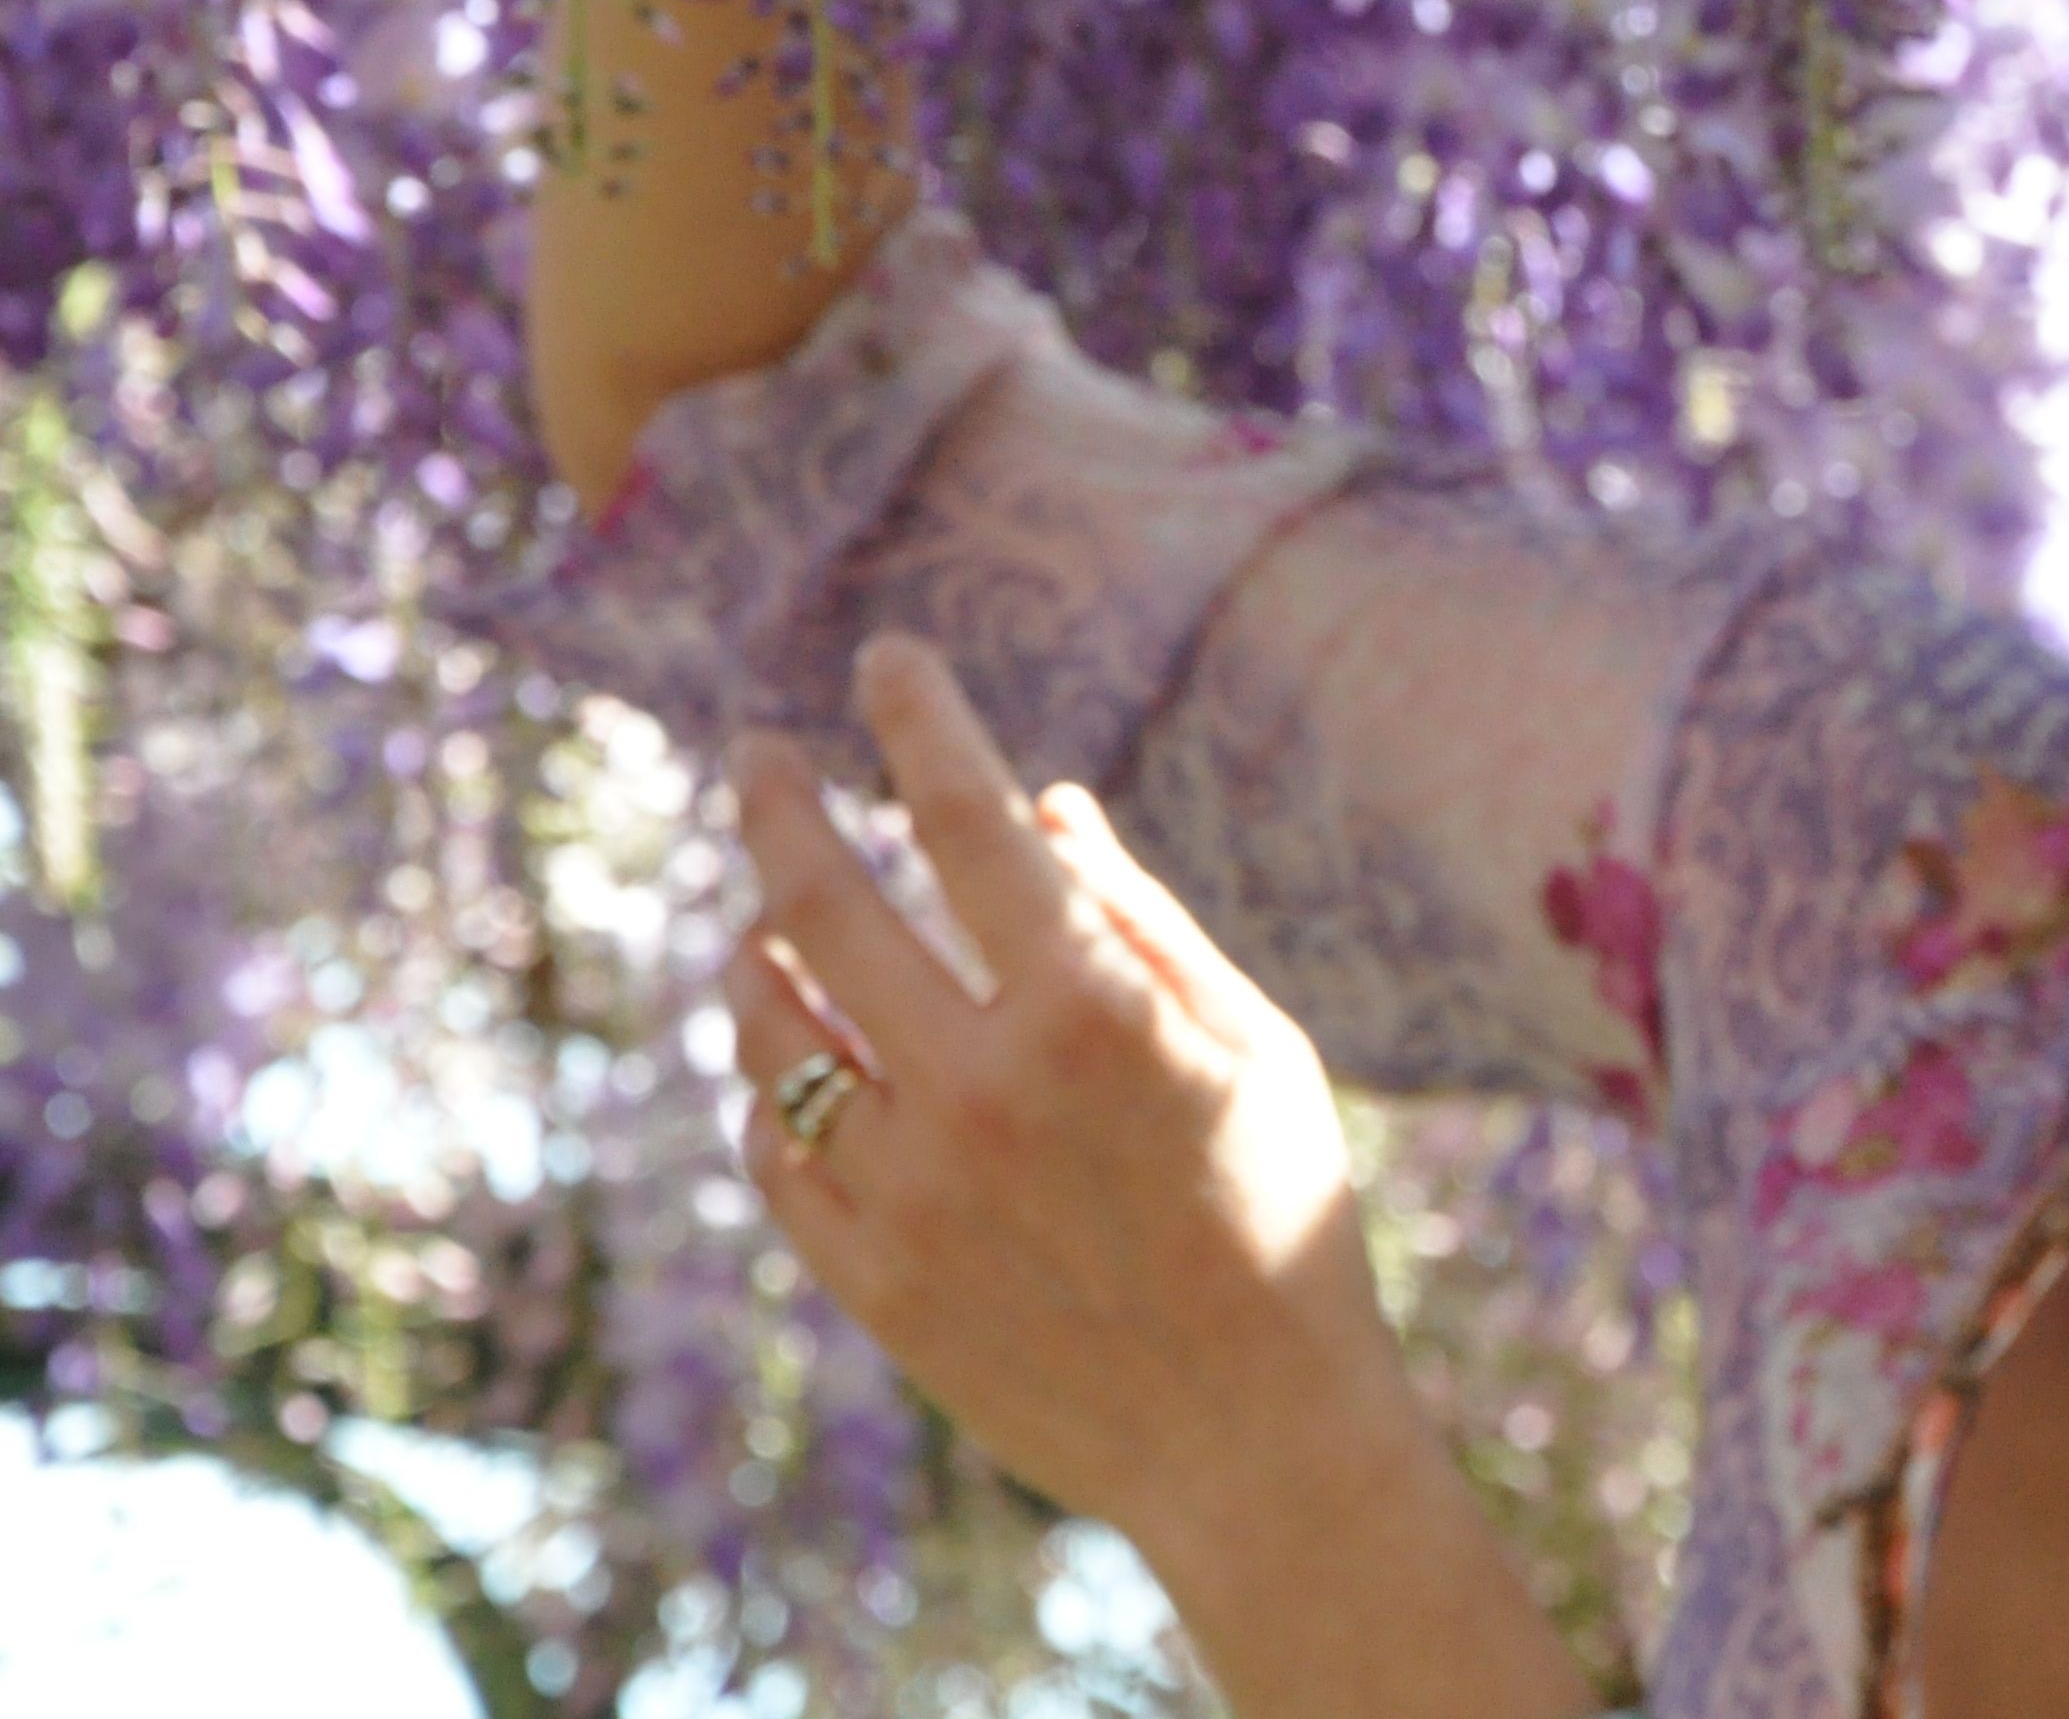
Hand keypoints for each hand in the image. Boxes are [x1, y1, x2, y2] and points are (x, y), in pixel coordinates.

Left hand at [717, 636, 1479, 1628]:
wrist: (1254, 1438)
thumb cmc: (1283, 1216)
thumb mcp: (1256, 1044)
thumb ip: (1142, 916)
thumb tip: (1043, 804)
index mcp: (1091, 1011)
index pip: (970, 816)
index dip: (921, 718)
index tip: (887, 659)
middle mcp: (979, 1089)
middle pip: (823, 903)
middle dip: (778, 803)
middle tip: (754, 753)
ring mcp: (906, 1190)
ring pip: (771, 1029)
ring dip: (756, 951)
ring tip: (766, 922)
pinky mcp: (867, 1278)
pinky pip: (775, 1149)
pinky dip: (777, 1087)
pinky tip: (800, 1064)